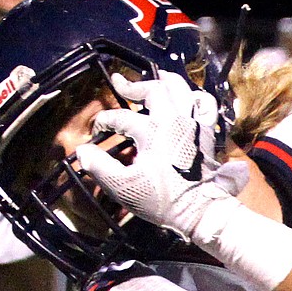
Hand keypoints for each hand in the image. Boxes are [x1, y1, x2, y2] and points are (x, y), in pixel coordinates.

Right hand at [75, 71, 247, 241]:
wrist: (202, 212)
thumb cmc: (164, 201)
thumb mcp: (124, 187)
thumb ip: (100, 167)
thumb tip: (84, 151)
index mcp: (152, 132)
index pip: (121, 117)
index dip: (105, 121)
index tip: (98, 130)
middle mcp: (174, 122)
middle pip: (155, 90)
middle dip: (135, 85)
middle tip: (121, 84)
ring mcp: (194, 127)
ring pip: (183, 91)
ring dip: (168, 83)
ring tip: (158, 77)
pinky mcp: (207, 136)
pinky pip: (207, 108)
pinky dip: (197, 100)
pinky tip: (190, 100)